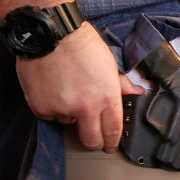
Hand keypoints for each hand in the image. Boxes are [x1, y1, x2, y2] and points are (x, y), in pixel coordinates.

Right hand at [16, 23, 143, 152]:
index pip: (113, 130)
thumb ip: (121, 84)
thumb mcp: (109, 62)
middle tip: (93, 136)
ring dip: (71, 115)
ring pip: (69, 124)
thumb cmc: (81, 43)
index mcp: (106, 97)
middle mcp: (85, 107)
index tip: (110, 145)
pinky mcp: (42, 108)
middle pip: (91, 140)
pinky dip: (52, 107)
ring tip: (69, 91)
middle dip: (94, 141)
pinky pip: (50, 115)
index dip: (113, 142)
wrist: (50, 33)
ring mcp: (62, 109)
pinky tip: (54, 88)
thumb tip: (138, 93)